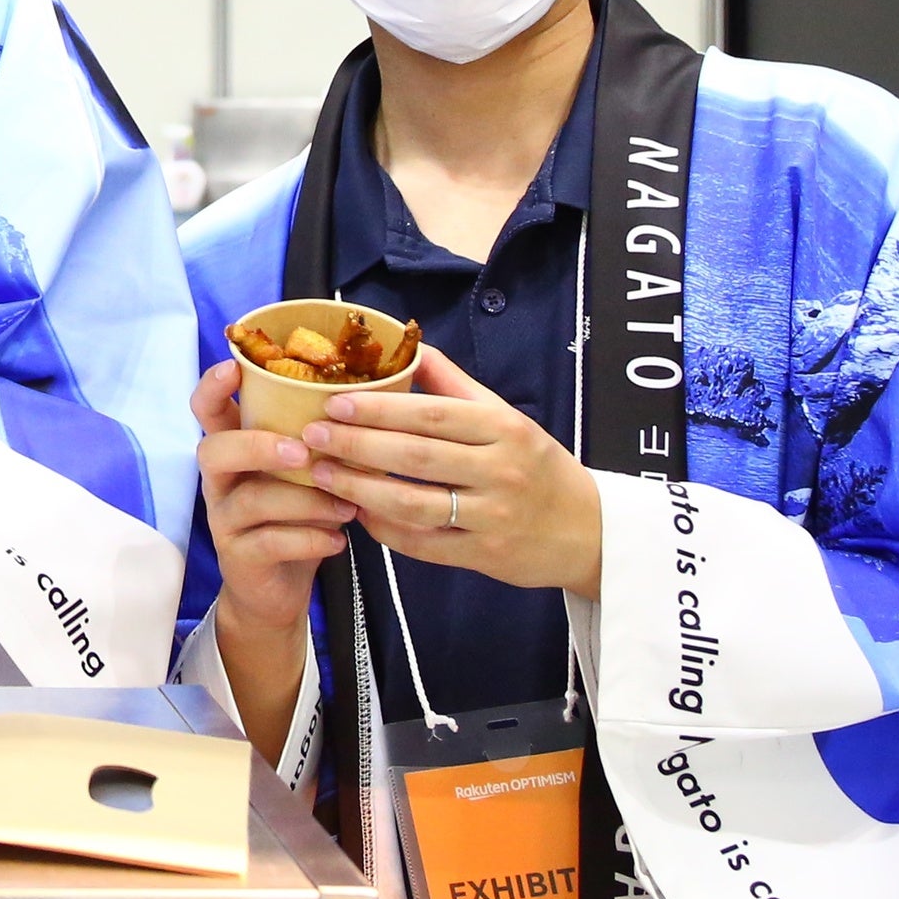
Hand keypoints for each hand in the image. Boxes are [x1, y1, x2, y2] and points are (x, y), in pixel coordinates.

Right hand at [190, 359, 362, 642]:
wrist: (276, 591)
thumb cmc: (296, 518)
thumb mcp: (303, 475)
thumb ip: (317, 444)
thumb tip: (369, 405)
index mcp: (234, 449)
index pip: (207, 409)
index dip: (213, 386)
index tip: (233, 368)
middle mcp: (220, 480)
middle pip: (213, 450)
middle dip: (258, 446)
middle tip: (303, 453)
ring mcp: (224, 519)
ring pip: (251, 499)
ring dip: (305, 500)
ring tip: (346, 507)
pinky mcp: (238, 557)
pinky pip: (269, 542)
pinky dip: (310, 539)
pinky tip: (339, 541)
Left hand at [300, 343, 603, 593]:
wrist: (588, 530)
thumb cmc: (535, 465)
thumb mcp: (505, 416)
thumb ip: (454, 384)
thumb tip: (410, 343)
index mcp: (503, 428)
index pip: (431, 414)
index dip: (378, 408)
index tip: (333, 402)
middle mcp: (500, 470)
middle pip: (415, 456)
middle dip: (356, 445)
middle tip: (311, 435)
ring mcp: (493, 516)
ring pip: (414, 503)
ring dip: (360, 489)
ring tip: (321, 474)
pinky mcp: (484, 555)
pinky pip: (424, 544)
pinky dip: (386, 529)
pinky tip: (357, 512)